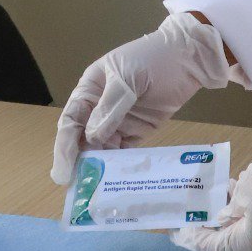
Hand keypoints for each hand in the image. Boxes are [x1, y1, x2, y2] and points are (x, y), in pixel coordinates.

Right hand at [50, 14, 230, 184]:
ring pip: (102, 149)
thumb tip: (91, 136)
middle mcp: (99, 108)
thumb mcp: (128, 77)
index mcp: (90, 90)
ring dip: (99, 168)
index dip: (64, 146)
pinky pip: (124, 152)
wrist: (189, 57)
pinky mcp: (137, 131)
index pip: (71, 121)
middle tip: (77, 190)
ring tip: (96, 192)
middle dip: (78, 163)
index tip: (62, 171)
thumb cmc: (154, 58)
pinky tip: (118, 182)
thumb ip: (110, 106)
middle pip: (82, 139)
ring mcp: (119, 121)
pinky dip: (120, 166)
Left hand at [173, 134, 251, 250]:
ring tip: (238, 189)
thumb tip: (228, 215)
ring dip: (249, 215)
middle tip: (212, 203)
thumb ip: (234, 204)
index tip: (179, 229)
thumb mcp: (251, 186)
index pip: (214, 248)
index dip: (194, 237)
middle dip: (225, 221)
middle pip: (241, 241)